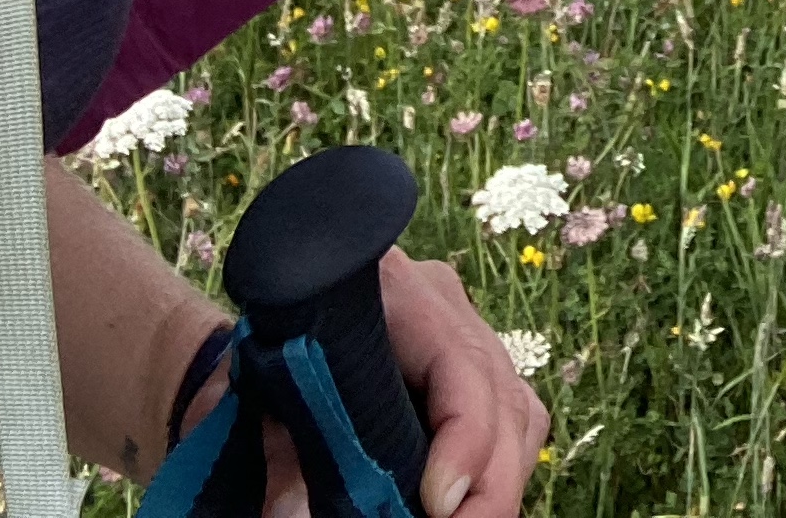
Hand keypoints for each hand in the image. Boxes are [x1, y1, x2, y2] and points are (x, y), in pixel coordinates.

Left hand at [218, 245, 544, 517]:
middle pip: (501, 397)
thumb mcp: (267, 392)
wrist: (278, 323)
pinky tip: (466, 504)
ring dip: (500, 482)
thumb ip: (282, 450)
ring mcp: (469, 335)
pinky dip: (500, 471)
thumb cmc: (269, 352)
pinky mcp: (478, 370)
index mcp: (393, 289)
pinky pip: (515, 422)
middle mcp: (446, 305)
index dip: (464, 436)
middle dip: (491, 482)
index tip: (437, 504)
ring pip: (518, 415)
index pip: (459, 360)